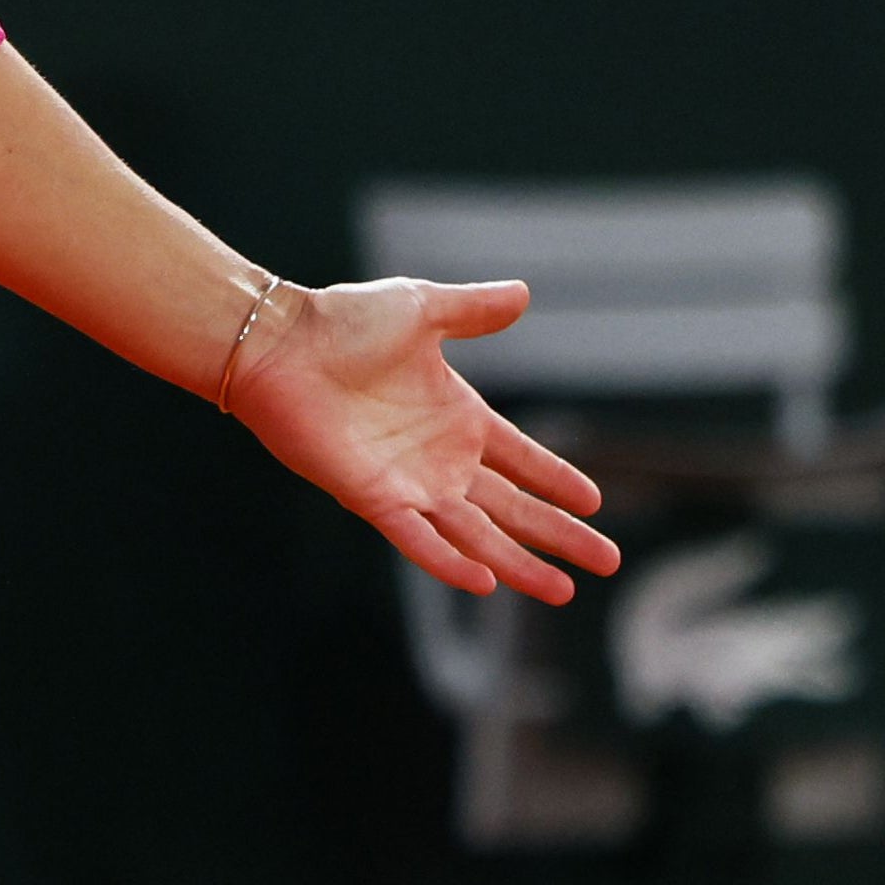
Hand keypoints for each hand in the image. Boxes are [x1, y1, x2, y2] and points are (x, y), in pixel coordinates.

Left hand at [228, 278, 618, 601]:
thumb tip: (523, 292)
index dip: (556, 479)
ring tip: (562, 591)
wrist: (277, 342)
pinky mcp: (372, 497)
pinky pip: (418, 540)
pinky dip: (450, 562)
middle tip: (606, 562)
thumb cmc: (342, 322)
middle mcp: (438, 457)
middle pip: (512, 506)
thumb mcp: (421, 309)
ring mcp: (408, 482)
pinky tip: (486, 583)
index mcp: (456, 414)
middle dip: (558, 534)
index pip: (520, 456)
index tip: (595, 503)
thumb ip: (473, 309)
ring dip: (519, 563)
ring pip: (476, 534)